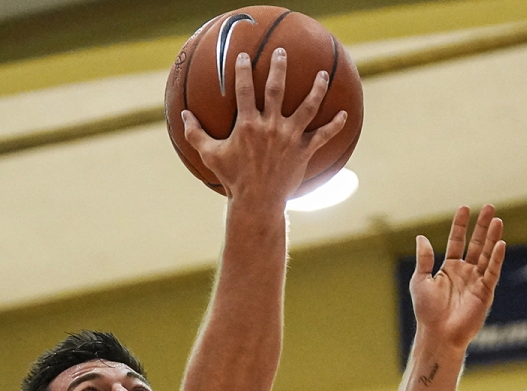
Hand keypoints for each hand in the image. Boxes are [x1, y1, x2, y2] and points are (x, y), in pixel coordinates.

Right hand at [181, 48, 347, 202]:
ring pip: (307, 106)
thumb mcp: (210, 155)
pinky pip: (323, 135)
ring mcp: (289, 137)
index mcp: (248, 124)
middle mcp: (270, 126)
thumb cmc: (232, 179)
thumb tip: (183, 115)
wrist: (257, 202)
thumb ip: (196, 133)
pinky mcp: (304, 151)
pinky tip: (344, 114)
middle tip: (282, 53)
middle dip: (279, 68)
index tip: (244, 57)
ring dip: (317, 89)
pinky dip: (335, 125)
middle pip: (277, 89)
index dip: (243, 71)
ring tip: (322, 74)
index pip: (244, 90)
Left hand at [410, 205, 505, 351]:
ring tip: (498, 220)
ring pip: (487, 254)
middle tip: (490, 207)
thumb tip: (421, 237)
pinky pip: (492, 272)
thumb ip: (424, 259)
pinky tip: (500, 243)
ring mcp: (477, 281)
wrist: (438, 334)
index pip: (457, 241)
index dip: (461, 225)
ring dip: (492, 237)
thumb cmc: (427, 311)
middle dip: (483, 226)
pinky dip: (496, 258)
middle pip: (477, 244)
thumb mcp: (421, 280)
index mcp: (449, 268)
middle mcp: (465, 272)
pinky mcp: (485, 292)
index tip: (465, 208)